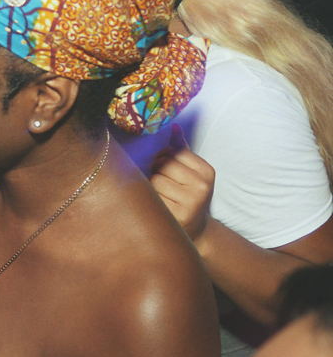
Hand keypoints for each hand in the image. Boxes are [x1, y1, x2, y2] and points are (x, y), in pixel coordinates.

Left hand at [150, 124, 214, 243]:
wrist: (195, 230)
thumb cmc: (188, 195)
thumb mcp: (191, 173)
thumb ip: (182, 150)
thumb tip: (173, 126)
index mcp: (207, 171)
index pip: (173, 152)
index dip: (161, 156)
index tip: (162, 165)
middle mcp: (202, 186)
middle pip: (162, 165)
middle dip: (154, 170)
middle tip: (159, 181)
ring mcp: (191, 202)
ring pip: (154, 181)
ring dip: (150, 186)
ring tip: (159, 194)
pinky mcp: (178, 216)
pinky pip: (152, 198)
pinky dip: (150, 199)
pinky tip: (158, 205)